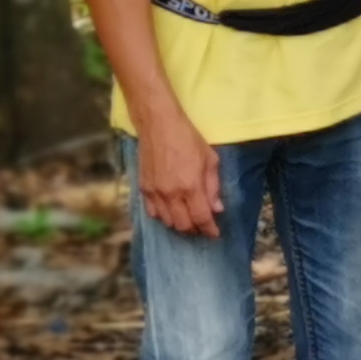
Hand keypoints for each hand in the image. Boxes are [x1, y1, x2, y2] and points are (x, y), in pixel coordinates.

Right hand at [136, 112, 224, 237]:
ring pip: (167, 222)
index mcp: (190, 186)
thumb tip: (217, 208)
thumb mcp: (209, 159)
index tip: (215, 234)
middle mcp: (171, 194)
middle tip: (203, 226)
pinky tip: (171, 211)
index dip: (209, 229)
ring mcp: (155, 193)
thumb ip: (213, 187)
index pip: (201, 218)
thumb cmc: (188, 138)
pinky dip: (163, 217)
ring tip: (189, 219)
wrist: (158, 125)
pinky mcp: (143, 189)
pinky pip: (152, 213)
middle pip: (183, 226)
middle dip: (196, 230)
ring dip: (180, 224)